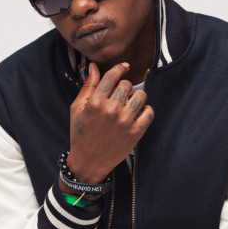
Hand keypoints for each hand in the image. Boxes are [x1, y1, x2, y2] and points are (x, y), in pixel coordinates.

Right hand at [65, 62, 154, 184]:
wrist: (88, 161)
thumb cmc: (81, 133)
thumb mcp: (77, 109)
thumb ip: (87, 87)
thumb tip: (93, 67)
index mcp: (95, 102)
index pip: (112, 76)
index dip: (120, 68)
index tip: (124, 67)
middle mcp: (111, 110)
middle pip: (126, 85)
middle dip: (124, 87)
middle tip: (120, 96)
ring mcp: (125, 121)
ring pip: (140, 95)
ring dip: (136, 97)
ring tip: (130, 103)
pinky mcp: (136, 132)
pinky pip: (149, 112)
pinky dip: (146, 110)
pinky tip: (138, 113)